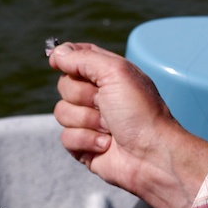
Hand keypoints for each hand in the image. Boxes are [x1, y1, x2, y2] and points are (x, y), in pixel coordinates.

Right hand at [49, 42, 207, 207]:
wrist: (151, 154)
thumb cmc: (140, 112)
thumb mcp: (115, 72)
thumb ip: (83, 58)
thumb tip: (56, 53)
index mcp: (108, 74)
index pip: (77, 57)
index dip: (66, 58)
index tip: (58, 62)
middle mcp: (98, 96)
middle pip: (64, 86)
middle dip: (83, 97)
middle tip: (105, 104)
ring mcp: (90, 122)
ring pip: (61, 113)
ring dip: (86, 121)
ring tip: (110, 128)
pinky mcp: (84, 145)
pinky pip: (65, 137)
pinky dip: (86, 141)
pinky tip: (106, 145)